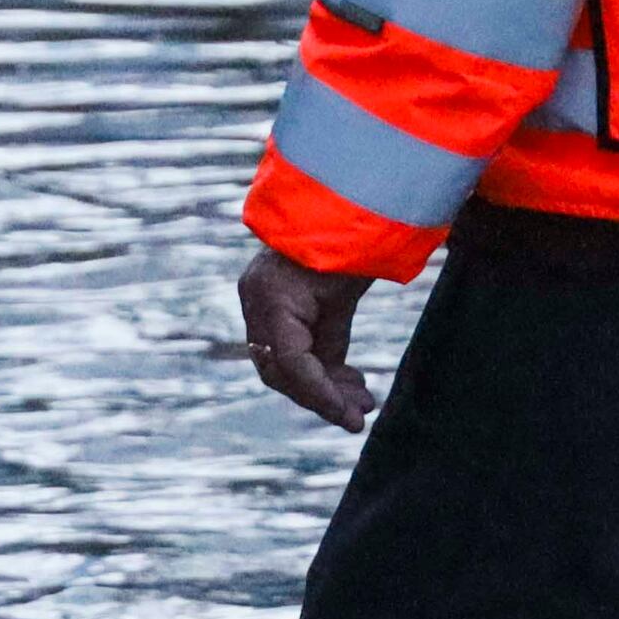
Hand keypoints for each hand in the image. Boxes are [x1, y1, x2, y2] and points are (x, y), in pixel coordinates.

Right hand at [237, 246, 379, 431]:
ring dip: (323, 385)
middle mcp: (255, 301)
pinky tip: (349, 380)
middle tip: (359, 416)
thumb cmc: (348, 240)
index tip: (350, 418)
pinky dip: (318, 365)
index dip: (320, 394)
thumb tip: (330, 387)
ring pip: (284, 364)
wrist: (336, 200)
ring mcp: (257, 303)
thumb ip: (332, 343)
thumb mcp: (344, 296)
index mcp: (272, 296)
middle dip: (322, 396)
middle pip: (281, 370)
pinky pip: (290, 347)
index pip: (290, 362)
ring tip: (363, 402)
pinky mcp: (270, 305)